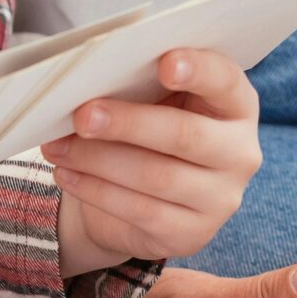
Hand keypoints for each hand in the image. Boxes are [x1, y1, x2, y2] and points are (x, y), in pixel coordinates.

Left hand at [43, 48, 262, 275]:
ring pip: (156, 177)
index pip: (225, 80)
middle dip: (127, 123)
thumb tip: (90, 78)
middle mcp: (239, 152)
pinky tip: (67, 174)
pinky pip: (141, 212)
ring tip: (57, 146)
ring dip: (97, 159)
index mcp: (236, 104)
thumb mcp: (154, 97)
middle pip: (184, 135)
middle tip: (82, 114)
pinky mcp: (192, 235)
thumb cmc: (150, 122)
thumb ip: (140, 81)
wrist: (145, 192)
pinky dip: (96, 191)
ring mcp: (220, 199)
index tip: (165, 62)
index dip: (198, 69)